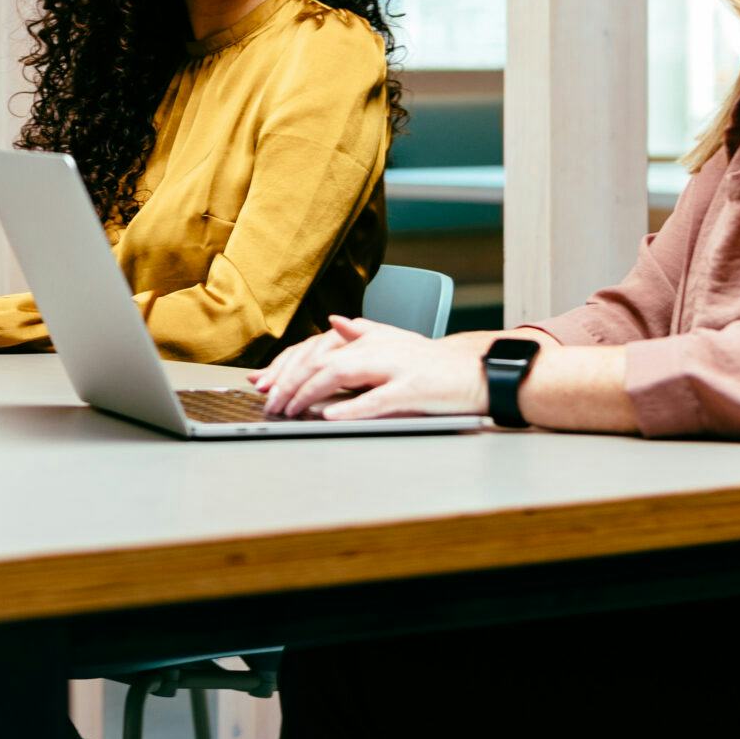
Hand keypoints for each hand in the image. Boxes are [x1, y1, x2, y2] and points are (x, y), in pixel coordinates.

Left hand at [252, 315, 489, 419]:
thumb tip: (334, 321)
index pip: (316, 349)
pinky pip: (376, 400)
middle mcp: (377, 347)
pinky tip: (328, 416)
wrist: (477, 371)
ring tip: (288, 408)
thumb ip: (362, 332)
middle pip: (321, 360)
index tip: (261, 382)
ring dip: (309, 393)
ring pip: (341, 374)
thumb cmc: (432, 363)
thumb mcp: (394, 341)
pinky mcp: (413, 390)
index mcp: (369, 338)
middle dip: (289, 382)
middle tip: (268, 402)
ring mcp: (395, 367)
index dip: (285, 365)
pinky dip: (350, 408)